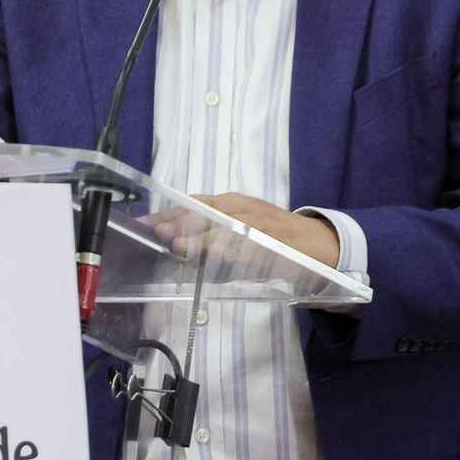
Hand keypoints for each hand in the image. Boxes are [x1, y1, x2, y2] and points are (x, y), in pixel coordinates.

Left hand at [152, 192, 339, 268]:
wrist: (313, 242)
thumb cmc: (268, 236)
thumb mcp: (237, 229)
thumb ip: (209, 235)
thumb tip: (175, 246)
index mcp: (229, 203)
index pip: (193, 204)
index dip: (168, 213)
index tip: (146, 224)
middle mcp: (240, 207)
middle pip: (205, 212)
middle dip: (180, 223)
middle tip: (159, 234)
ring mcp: (256, 222)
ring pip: (224, 227)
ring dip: (200, 237)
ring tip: (179, 245)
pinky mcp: (272, 239)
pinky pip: (248, 245)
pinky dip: (231, 250)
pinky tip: (216, 256)